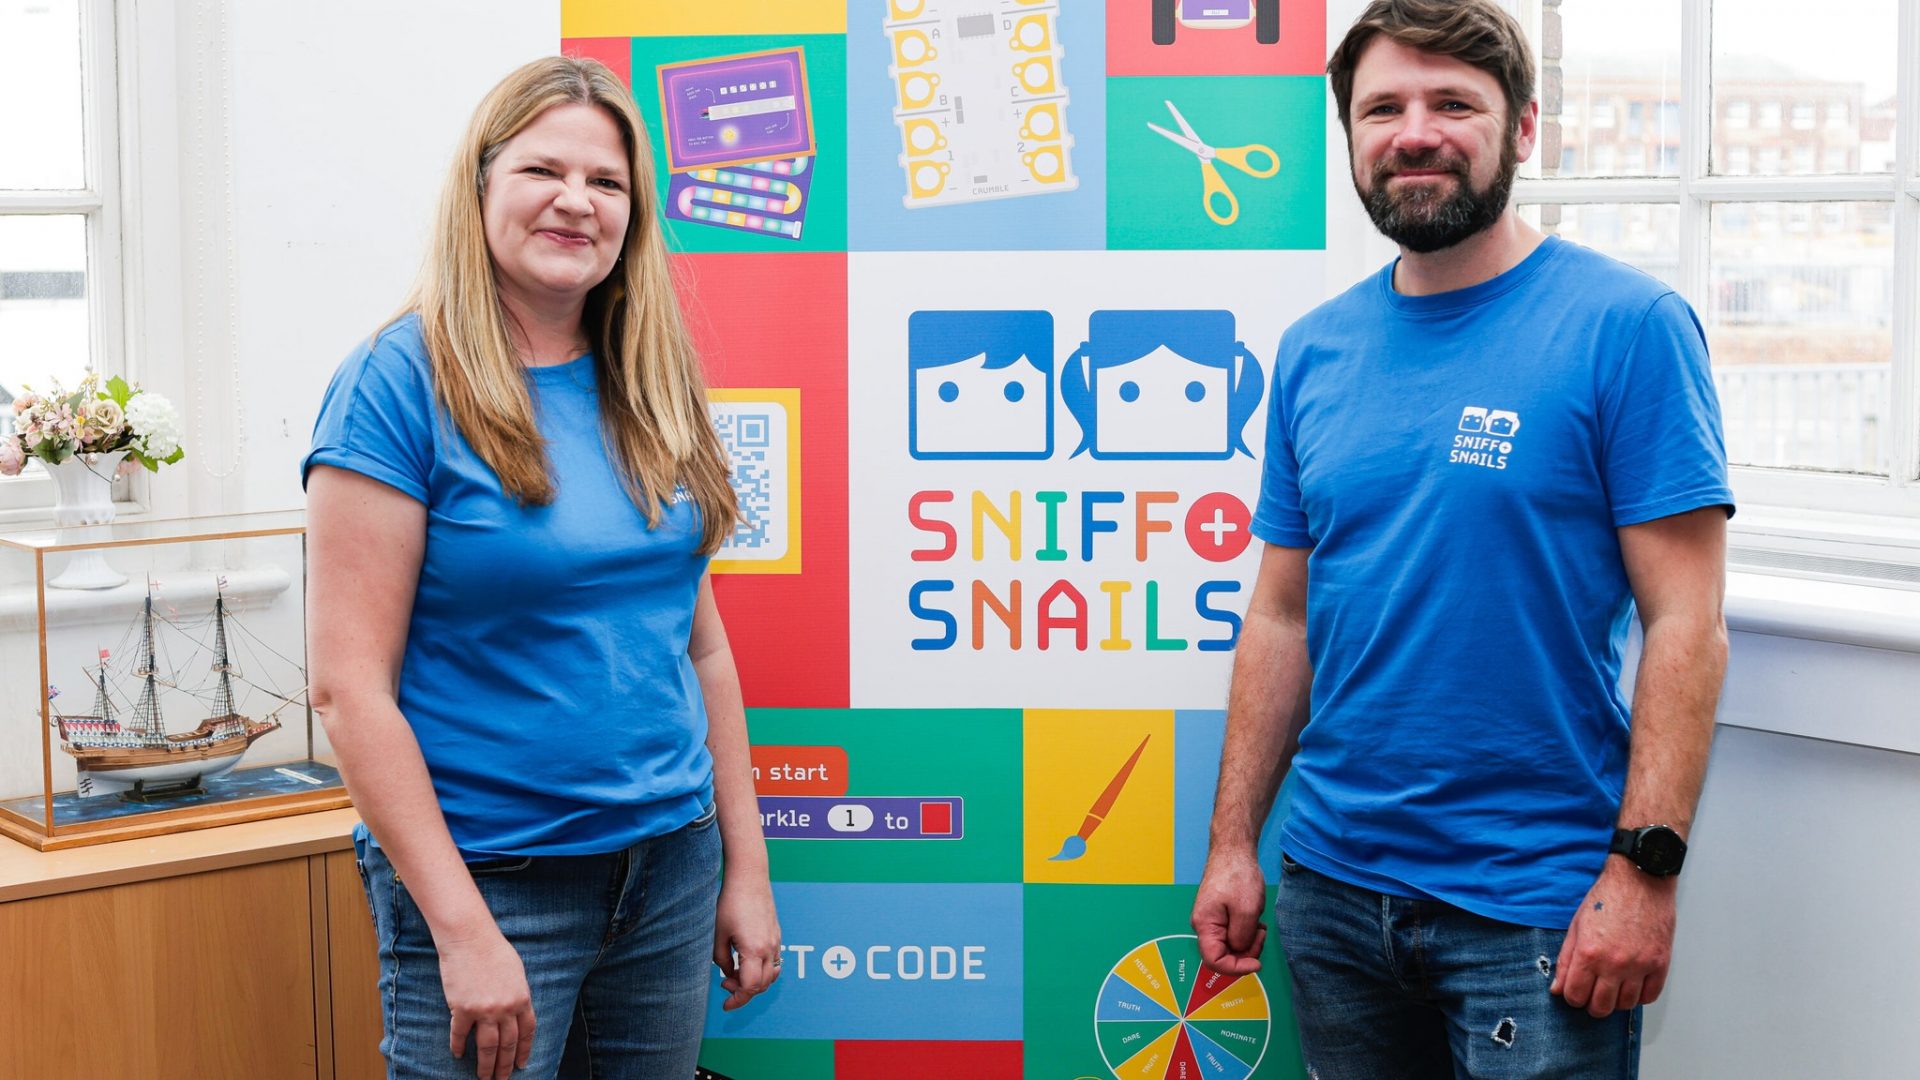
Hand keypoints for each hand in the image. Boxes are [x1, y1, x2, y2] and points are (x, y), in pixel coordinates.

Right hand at [436, 927, 535, 1078]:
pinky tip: (458, 1054)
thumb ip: (517, 995)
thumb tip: (516, 1014)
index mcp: (522, 999)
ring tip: (483, 1078)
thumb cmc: (493, 950)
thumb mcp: (516, 973)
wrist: (470, 939)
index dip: (524, 1051)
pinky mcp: (462, 1009)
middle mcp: (506, 1008)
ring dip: (485, 1066)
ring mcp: (484, 1010)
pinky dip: (458, 1047)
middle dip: (504, 1065)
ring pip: (487, 1047)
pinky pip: (460, 1035)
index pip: (527, 1033)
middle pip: (507, 1045)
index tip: (521, 1065)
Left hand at [713, 871, 781, 1010]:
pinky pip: (774, 962)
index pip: (751, 987)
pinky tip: (747, 964)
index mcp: (754, 950)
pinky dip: (762, 970)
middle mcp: (769, 948)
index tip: (725, 1004)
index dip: (738, 999)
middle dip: (744, 992)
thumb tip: (729, 974)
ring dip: (755, 982)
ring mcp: (775, 941)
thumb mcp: (718, 935)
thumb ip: (721, 960)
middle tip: (724, 984)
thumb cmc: (730, 903)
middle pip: (763, 984)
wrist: (749, 878)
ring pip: (771, 975)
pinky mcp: (776, 935)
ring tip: (735, 974)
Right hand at [1192, 845, 1267, 974]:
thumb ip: (1242, 937)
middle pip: (1223, 954)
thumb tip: (1240, 950)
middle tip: (1261, 935)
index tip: (1256, 964)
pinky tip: (1255, 920)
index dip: (1236, 968)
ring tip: (1260, 925)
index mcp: (1204, 925)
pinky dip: (1246, 932)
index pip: (1214, 961)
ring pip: (1230, 944)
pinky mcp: (1220, 914)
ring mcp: (1212, 919)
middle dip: (1246, 952)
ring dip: (1248, 941)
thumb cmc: (1238, 876)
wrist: (1234, 850)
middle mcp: (1204, 925)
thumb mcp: (1246, 910)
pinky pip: (1233, 933)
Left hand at [1551, 859, 1677, 1017]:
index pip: (1575, 995)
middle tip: (1592, 993)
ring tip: (1612, 987)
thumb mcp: (1576, 926)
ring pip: (1625, 1005)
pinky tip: (1632, 984)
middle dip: (1592, 1004)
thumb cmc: (1608, 899)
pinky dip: (1639, 996)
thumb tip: (1557, 988)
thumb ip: (1566, 960)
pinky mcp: (1660, 964)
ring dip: (1616, 1001)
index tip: (1574, 992)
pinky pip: (1649, 996)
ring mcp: (1640, 966)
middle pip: (1600, 1007)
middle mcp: (1614, 964)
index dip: (1571, 997)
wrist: (1641, 880)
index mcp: (1589, 953)